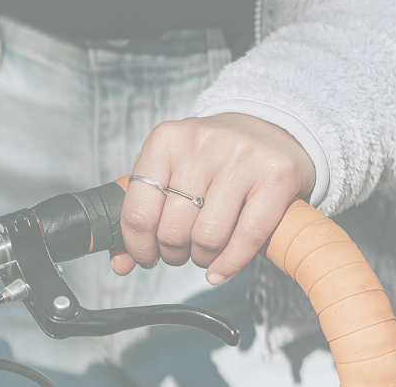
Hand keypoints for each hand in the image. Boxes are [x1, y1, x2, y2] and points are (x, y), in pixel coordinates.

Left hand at [111, 114, 315, 284]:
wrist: (265, 129)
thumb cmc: (209, 157)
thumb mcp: (169, 168)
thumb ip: (142, 212)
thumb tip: (121, 264)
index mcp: (165, 139)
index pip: (138, 211)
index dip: (139, 246)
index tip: (147, 256)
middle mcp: (200, 143)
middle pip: (173, 230)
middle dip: (174, 253)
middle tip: (181, 251)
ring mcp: (239, 157)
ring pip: (208, 238)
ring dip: (202, 258)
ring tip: (204, 250)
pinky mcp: (274, 176)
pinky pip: (247, 239)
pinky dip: (230, 264)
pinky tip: (221, 267)